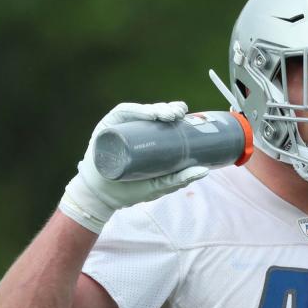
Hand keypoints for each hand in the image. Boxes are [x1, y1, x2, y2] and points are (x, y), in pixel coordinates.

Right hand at [59, 101, 208, 234]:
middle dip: (167, 109)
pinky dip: (136, 111)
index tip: (186, 114)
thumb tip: (205, 170)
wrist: (103, 198)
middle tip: (178, 113)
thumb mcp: (159, 185)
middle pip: (152, 113)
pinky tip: (149, 114)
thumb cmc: (130, 190)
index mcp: (147, 140)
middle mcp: (133, 130)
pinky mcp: (106, 127)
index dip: (174, 112)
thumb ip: (180, 179)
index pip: (162, 121)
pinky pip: (122, 113)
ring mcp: (119, 127)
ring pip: (139, 111)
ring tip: (167, 114)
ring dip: (155, 108)